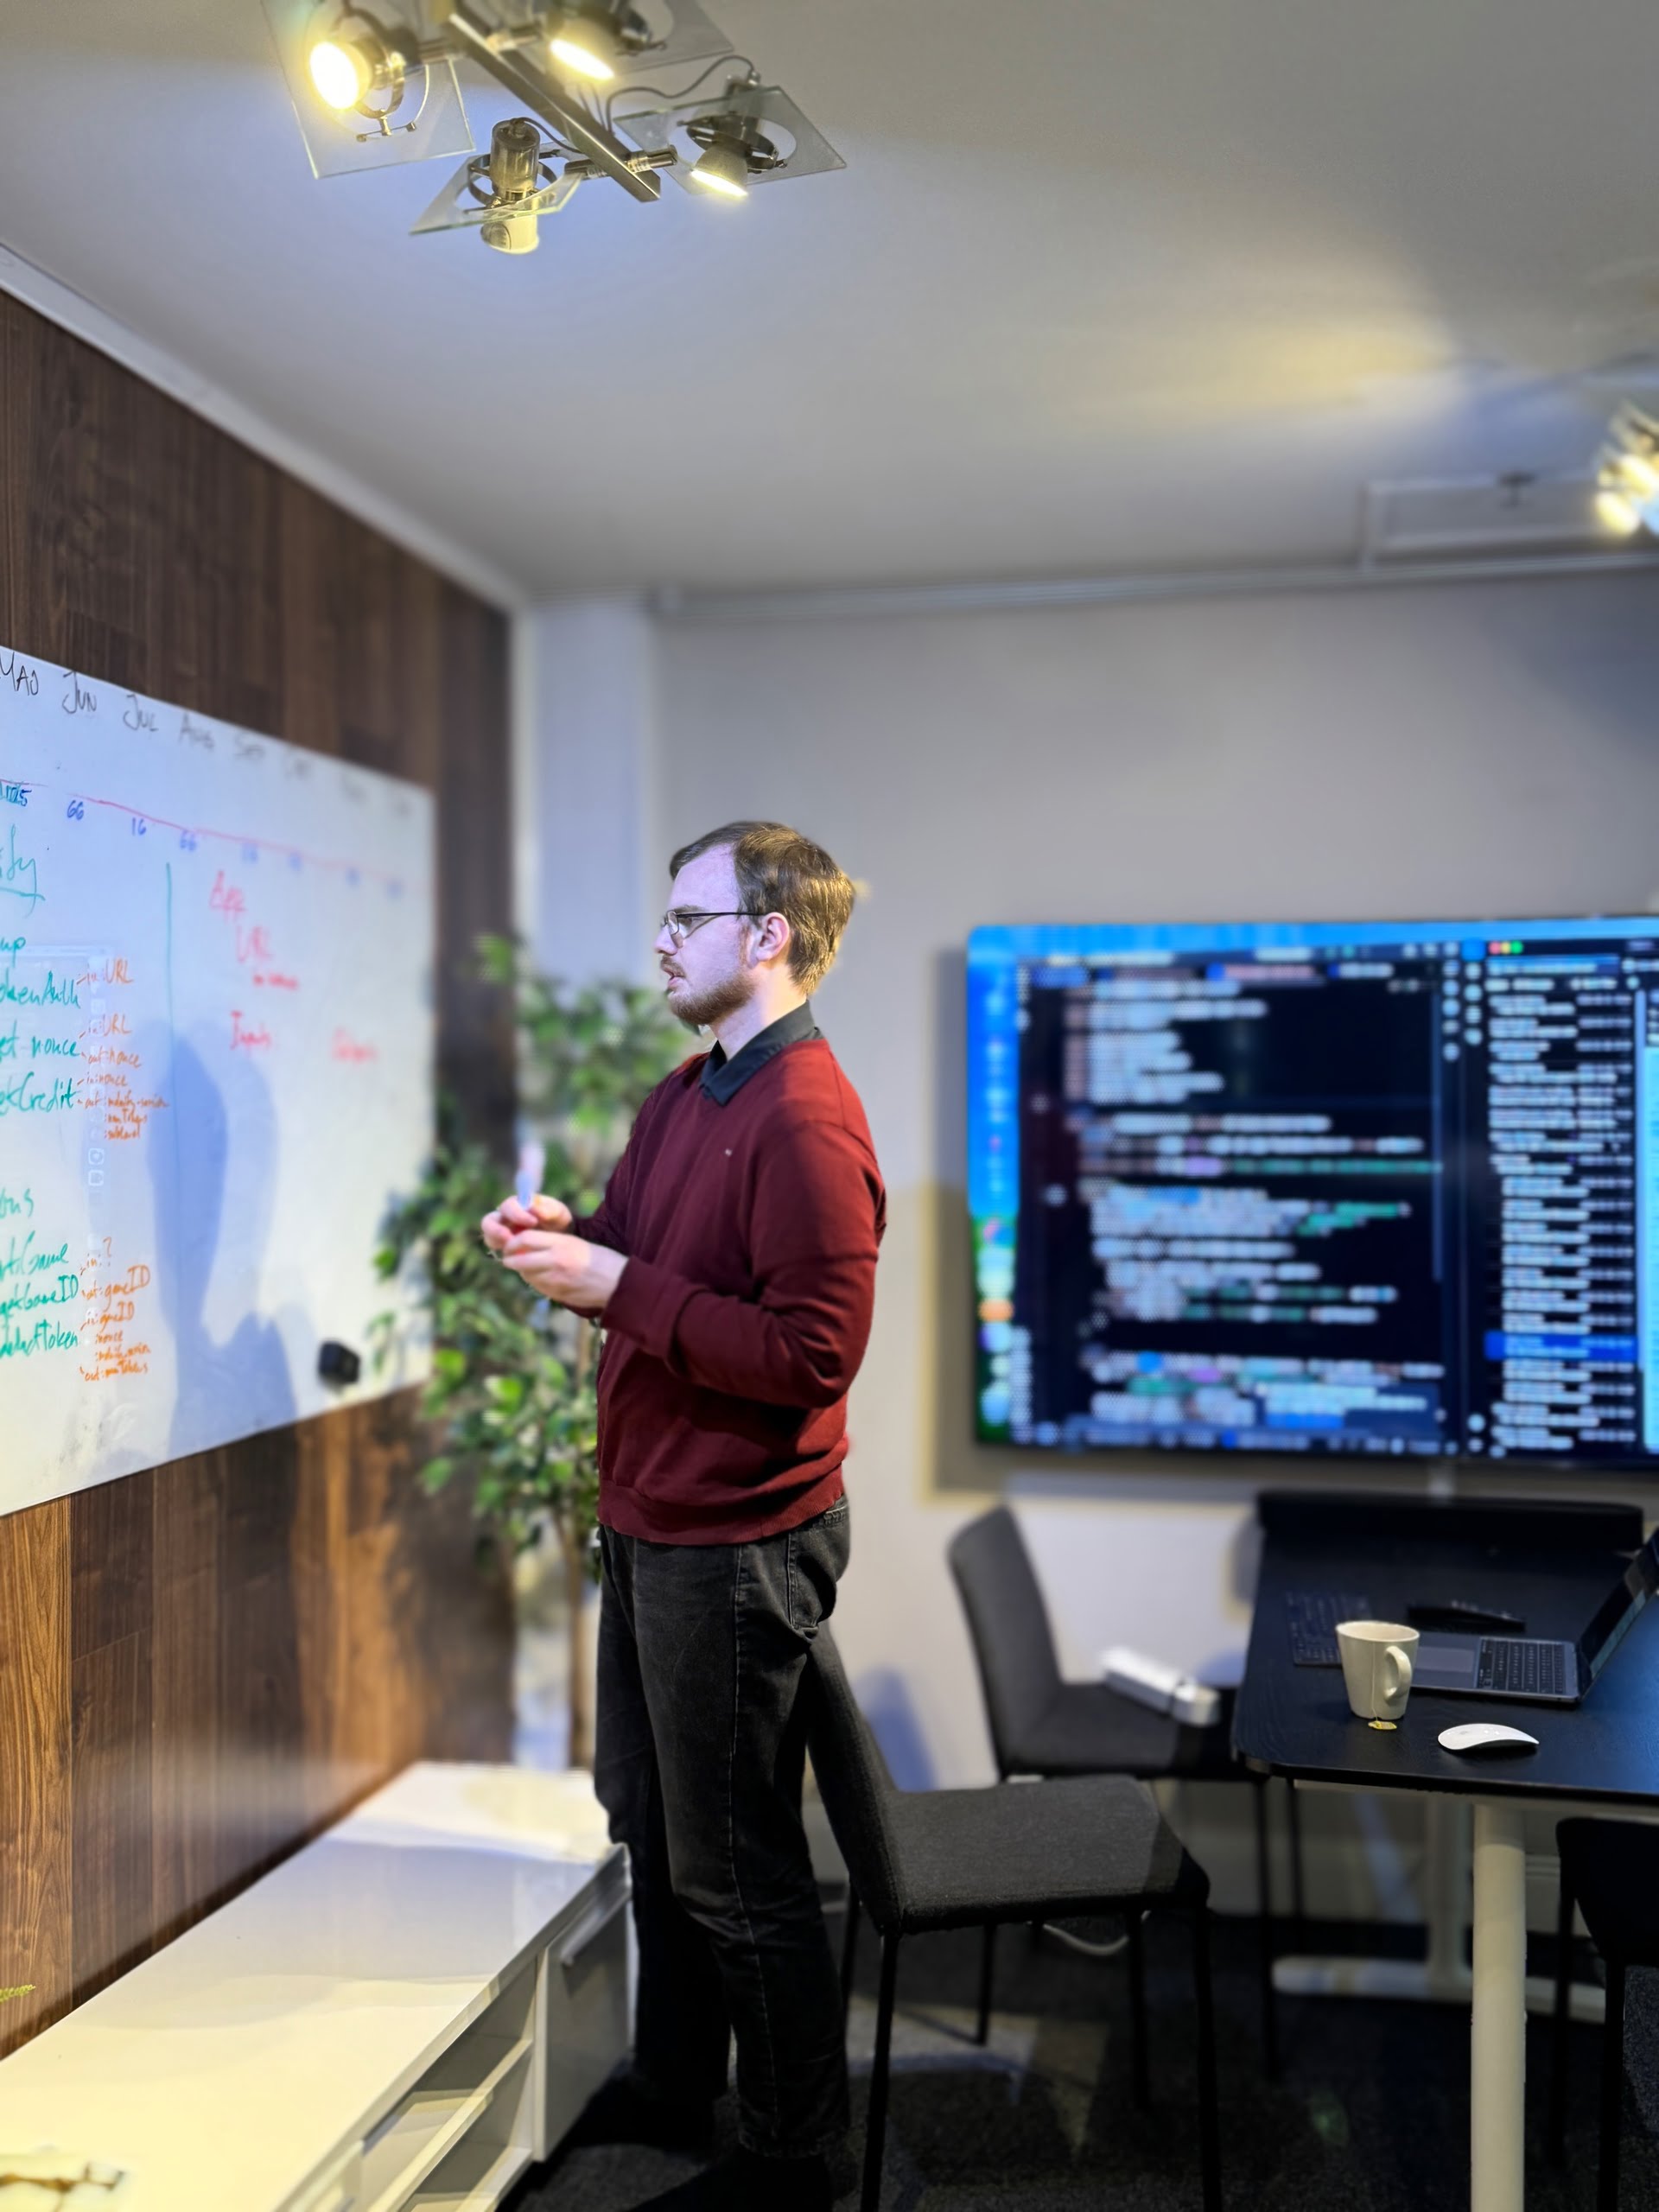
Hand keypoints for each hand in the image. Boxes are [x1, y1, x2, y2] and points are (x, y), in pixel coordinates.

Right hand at [481, 1191, 571, 1253]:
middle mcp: (505, 1218)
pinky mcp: (505, 1247)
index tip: (533, 1222)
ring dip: (496, 1243)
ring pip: (489, 1237)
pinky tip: (516, 1257)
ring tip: (510, 1249)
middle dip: (496, 1230)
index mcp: (516, 1204)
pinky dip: (504, 1254)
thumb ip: (548, 1209)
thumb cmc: (556, 1220)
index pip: (508, 1206)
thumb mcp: (557, 1213)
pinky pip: (497, 1251)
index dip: (517, 1214)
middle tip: (509, 1238)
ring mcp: (502, 1232)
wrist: (560, 1237)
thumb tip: (532, 1207)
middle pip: (489, 1221)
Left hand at [499, 1229, 626, 1314]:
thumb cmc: (601, 1259)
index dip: (513, 1241)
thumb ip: (552, 1244)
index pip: (525, 1239)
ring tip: (527, 1267)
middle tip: (508, 1257)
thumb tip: (528, 1246)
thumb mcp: (576, 1243)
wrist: (618, 1283)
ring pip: (526, 1274)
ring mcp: (555, 1279)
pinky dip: (534, 1281)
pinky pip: (537, 1286)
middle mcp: (555, 1261)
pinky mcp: (557, 1294)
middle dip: (510, 1258)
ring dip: (522, 1270)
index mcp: (561, 1243)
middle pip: (519, 1259)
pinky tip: (541, 1278)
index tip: (510, 1243)